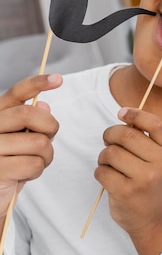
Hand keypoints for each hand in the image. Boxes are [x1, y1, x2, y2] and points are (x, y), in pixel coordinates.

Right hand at [0, 74, 61, 216]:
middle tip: (47, 140)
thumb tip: (43, 104)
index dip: (37, 83)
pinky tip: (24, 175)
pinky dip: (37, 171)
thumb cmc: (10, 163)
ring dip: (46, 156)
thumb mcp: (22, 140)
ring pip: (39, 143)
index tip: (58, 79)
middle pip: (30, 114)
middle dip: (50, 127)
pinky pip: (34, 164)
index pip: (16, 93)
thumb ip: (31, 122)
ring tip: (33, 162)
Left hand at [95, 107, 161, 254]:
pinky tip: (109, 178)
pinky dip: (100, 172)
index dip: (137, 114)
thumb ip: (147, 139)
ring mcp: (143, 178)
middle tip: (109, 141)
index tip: (122, 112)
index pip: (156, 124)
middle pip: (126, 135)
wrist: (155, 219)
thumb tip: (124, 114)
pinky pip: (102, 171)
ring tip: (110, 164)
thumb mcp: (160, 159)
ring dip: (104, 156)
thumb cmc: (153, 183)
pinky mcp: (125, 191)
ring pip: (111, 153)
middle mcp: (160, 163)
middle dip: (110, 135)